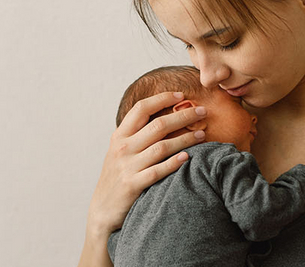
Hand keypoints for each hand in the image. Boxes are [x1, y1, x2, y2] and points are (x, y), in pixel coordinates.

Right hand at [86, 91, 207, 235]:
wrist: (102, 209)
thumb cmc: (116, 177)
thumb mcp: (119, 152)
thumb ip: (136, 135)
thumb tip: (164, 118)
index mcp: (119, 136)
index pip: (141, 108)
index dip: (162, 98)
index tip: (181, 96)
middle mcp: (123, 148)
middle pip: (157, 125)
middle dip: (183, 115)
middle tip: (201, 111)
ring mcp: (127, 166)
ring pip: (162, 147)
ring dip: (185, 139)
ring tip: (202, 134)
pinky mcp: (133, 184)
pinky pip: (158, 170)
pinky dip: (174, 163)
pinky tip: (188, 157)